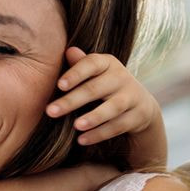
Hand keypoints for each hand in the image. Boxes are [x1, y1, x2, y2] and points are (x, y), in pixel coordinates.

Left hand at [46, 48, 162, 146]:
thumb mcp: (94, 73)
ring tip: (75, 126)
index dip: (75, 74)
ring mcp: (132, 96)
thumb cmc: (104, 85)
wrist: (139, 103)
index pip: (91, 64)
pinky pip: (118, 126)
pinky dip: (100, 134)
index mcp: (107, 63)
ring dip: (93, 117)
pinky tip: (82, 140)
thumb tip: (68, 50)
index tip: (59, 85)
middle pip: (95, 89)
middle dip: (72, 101)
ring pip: (112, 108)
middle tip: (50, 111)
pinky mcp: (138, 115)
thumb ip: (80, 65)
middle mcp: (121, 77)